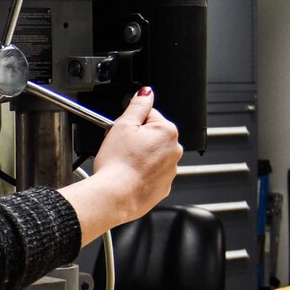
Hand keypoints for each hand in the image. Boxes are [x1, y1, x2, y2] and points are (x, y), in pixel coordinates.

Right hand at [64, 88, 181, 244]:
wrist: (115, 196)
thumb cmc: (118, 164)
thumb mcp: (123, 125)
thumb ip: (138, 105)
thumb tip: (146, 92)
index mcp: (167, 131)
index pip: (149, 115)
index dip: (131, 122)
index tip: (122, 132)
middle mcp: (174, 151)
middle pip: (152, 136)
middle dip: (137, 140)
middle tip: (120, 148)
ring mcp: (170, 171)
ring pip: (152, 156)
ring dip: (139, 157)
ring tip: (123, 164)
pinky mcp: (163, 187)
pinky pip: (151, 174)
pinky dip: (141, 174)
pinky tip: (128, 176)